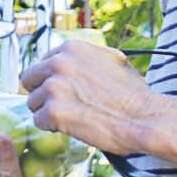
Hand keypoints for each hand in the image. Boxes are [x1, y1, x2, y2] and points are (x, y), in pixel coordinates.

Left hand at [21, 41, 168, 155]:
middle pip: (30, 81)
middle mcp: (58, 63)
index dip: (49, 80)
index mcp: (70, 48)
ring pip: (33, 103)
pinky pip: (38, 121)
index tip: (62, 90)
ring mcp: (54, 87)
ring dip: (48, 112)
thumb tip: (67, 57)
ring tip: (74, 115)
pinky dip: (52, 127)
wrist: (146, 118)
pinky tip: (73, 125)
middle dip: (43, 94)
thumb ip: (85, 58)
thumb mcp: (112, 60)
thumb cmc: (132, 94)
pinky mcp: (53, 112)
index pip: (40, 64)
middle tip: (62, 105)